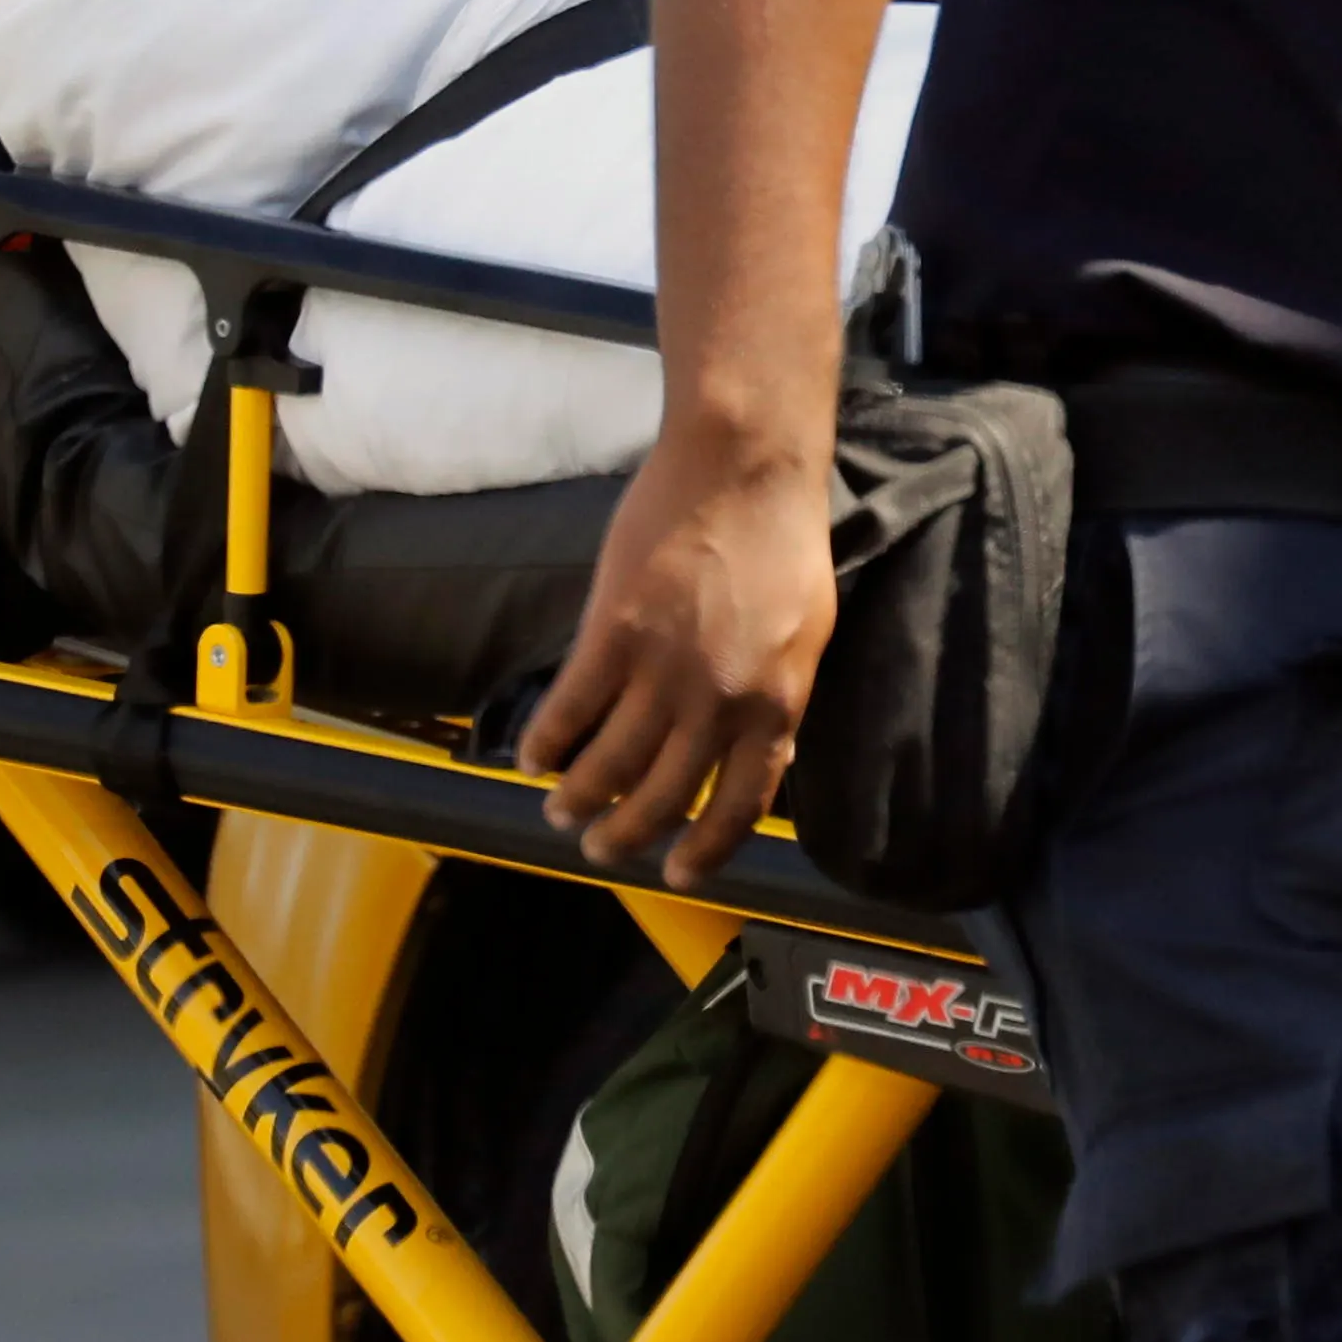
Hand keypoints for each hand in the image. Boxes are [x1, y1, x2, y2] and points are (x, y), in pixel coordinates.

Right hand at [522, 418, 834, 889]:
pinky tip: (533, 757)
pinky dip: (547, 741)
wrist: (745, 469)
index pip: (738, 806)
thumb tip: (765, 752)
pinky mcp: (614, 631)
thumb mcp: (809, 636)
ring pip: (610, 764)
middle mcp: (719, 703)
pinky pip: (572, 707)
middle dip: (626, 834)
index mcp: (775, 707)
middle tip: (600, 846)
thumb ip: (781, 698)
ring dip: (578, 799)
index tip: (676, 872)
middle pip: (663, 795)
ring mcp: (664, 669)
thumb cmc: (783, 541)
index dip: (703, 851)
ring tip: (559, 812)